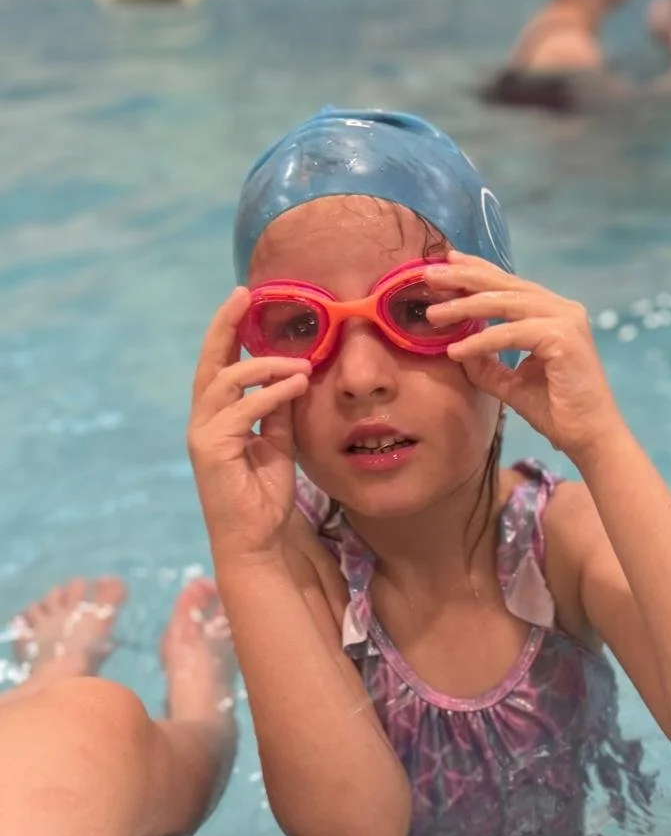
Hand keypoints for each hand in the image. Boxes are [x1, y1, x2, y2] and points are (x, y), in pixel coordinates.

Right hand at [187, 289, 312, 568]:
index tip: (244, 299)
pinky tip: (297, 384)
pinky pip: (241, 410)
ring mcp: (204, 435)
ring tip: (301, 362)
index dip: (228, 332)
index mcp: (217, 418)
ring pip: (226, 382)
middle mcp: (204, 422)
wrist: (257, 540)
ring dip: (265, 365)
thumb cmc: (265, 496)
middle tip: (243, 294)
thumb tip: (292, 377)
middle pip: (210, 363)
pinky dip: (270, 394)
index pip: (220, 367)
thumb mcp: (279, 444)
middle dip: (225, 326)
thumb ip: (278, 411)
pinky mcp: (212, 450)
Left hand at [424, 255, 624, 462]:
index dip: (477, 272)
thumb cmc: (558, 411)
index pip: (510, 285)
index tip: (446, 263)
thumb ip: (488, 364)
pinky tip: (457, 349)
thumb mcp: (513, 384)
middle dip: (464, 278)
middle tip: (428, 274)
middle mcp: (563, 309)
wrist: (590, 437)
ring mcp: (565, 321)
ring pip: (506, 303)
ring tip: (433, 313)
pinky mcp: (563, 339)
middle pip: (505, 285)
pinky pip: (512, 334)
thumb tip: (456, 348)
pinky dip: (482, 341)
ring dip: (465, 306)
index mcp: (554, 314)